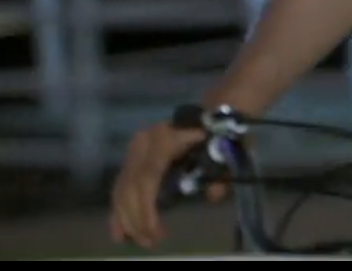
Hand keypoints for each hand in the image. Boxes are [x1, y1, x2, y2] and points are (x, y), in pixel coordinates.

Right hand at [109, 122, 226, 247]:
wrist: (213, 114)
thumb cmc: (220, 134)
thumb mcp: (226, 151)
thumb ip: (221, 174)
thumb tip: (212, 196)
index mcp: (164, 137)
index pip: (147, 178)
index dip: (147, 209)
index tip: (158, 233)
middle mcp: (144, 142)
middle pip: (130, 187)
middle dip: (137, 220)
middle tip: (151, 242)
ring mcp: (136, 149)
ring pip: (121, 189)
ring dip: (127, 219)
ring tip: (142, 241)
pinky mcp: (132, 157)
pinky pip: (120, 187)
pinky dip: (119, 211)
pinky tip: (121, 233)